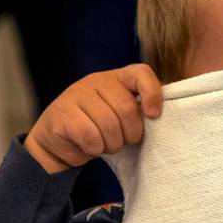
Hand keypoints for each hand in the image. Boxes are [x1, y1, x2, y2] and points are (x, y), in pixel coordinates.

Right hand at [24, 64, 162, 173]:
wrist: (58, 141)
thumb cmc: (98, 129)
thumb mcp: (122, 116)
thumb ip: (140, 109)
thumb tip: (164, 112)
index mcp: (116, 78)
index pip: (141, 73)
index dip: (152, 94)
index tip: (153, 115)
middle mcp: (96, 81)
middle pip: (127, 109)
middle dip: (130, 134)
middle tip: (122, 140)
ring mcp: (76, 94)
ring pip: (109, 125)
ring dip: (112, 144)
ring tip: (104, 144)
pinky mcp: (62, 113)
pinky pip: (91, 136)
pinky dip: (94, 148)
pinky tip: (88, 146)